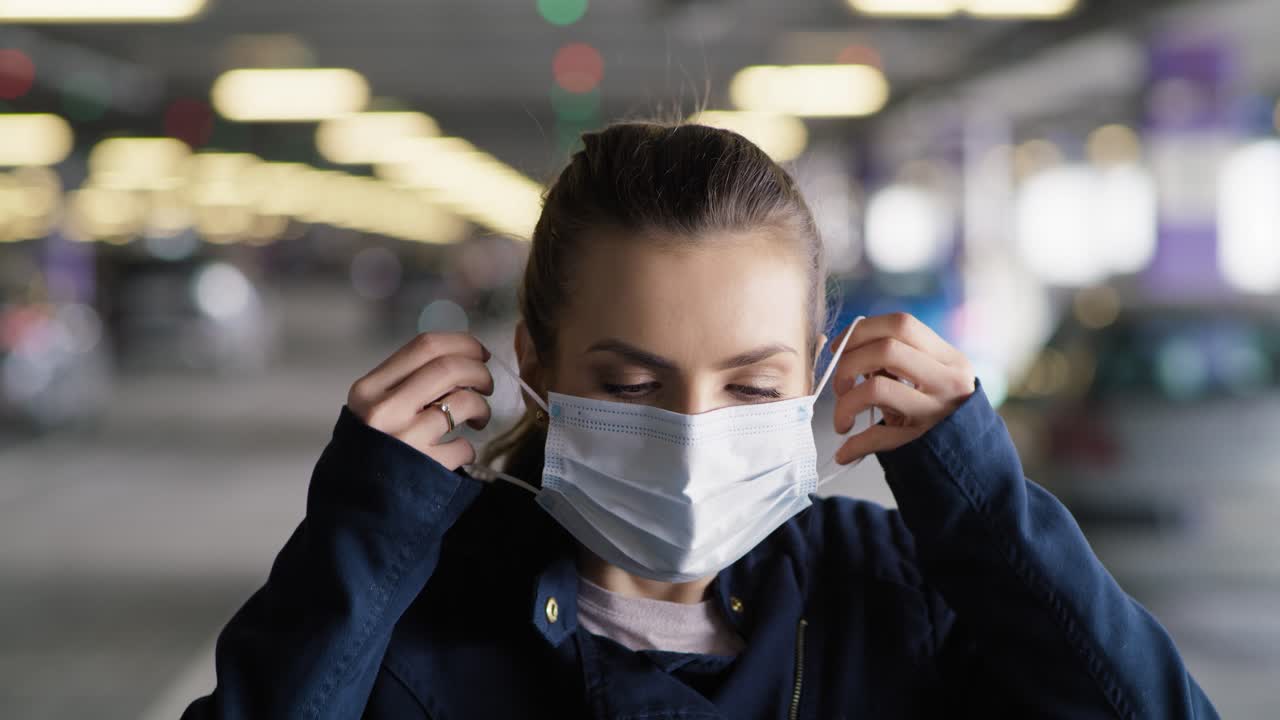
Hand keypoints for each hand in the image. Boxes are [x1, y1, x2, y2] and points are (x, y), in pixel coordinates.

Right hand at [346, 332, 494, 469]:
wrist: (353, 507)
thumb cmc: (371, 451)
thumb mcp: (371, 410)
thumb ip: (405, 385)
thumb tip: (459, 362)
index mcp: (369, 388)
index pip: (425, 346)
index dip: (463, 343)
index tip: (479, 353)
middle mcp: (384, 410)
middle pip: (449, 367)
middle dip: (479, 371)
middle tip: (487, 385)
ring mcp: (404, 439)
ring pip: (464, 402)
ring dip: (482, 407)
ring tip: (478, 419)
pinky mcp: (424, 468)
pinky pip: (464, 446)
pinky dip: (469, 448)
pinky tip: (459, 452)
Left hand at [831, 313, 976, 464]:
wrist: (969, 451)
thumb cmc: (939, 407)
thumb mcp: (928, 376)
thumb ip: (896, 358)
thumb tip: (844, 346)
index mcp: (947, 356)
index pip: (901, 324)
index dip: (861, 330)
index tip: (839, 347)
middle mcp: (947, 379)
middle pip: (886, 350)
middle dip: (849, 363)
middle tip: (840, 385)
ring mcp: (937, 410)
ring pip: (877, 388)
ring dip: (846, 402)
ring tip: (842, 418)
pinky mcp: (924, 439)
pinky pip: (879, 435)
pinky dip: (854, 444)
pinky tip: (845, 451)